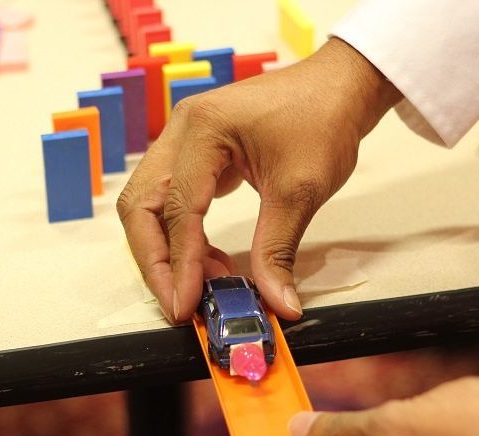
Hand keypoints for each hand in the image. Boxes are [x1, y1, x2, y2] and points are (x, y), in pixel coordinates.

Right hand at [117, 38, 401, 322]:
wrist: (338, 87)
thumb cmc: (323, 119)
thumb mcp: (301, 190)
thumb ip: (278, 251)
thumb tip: (277, 302)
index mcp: (203, 129)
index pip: (177, 209)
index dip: (179, 264)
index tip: (185, 305)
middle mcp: (181, 131)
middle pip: (140, 207)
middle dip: (156, 262)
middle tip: (178, 306)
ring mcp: (183, 140)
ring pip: (148, 207)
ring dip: (167, 252)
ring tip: (204, 286)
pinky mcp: (193, 154)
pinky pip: (170, 202)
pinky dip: (184, 238)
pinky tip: (212, 262)